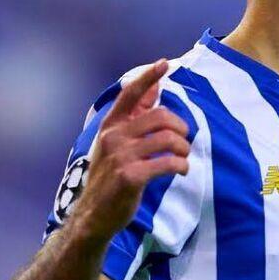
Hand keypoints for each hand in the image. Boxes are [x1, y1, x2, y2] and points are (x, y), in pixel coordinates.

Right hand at [67, 59, 190, 243]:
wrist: (94, 216)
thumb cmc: (111, 177)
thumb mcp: (117, 144)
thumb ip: (135, 117)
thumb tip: (155, 87)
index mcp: (111, 126)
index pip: (130, 94)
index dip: (148, 77)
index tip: (164, 64)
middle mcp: (113, 137)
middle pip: (161, 117)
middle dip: (181, 128)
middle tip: (184, 141)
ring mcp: (120, 156)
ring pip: (168, 139)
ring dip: (183, 149)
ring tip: (183, 158)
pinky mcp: (130, 176)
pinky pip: (168, 163)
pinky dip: (181, 166)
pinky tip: (181, 170)